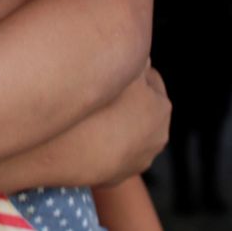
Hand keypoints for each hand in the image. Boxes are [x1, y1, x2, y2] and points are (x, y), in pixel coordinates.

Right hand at [85, 63, 170, 185]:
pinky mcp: (116, 178)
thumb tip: (141, 52)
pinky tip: (85, 134)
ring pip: (127, 134)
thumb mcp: (123, 65)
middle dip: (127, 99)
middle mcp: (157, 138)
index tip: (112, 66)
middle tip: (101, 88)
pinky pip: (110, 153)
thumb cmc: (99, 101)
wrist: (69, 148)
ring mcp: (137, 161)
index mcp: (162, 108)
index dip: (130, 70)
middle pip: (142, 109)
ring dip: (116, 124)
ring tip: (90, 112)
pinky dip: (102, 144)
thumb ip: (136, 56)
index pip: (151, 79)